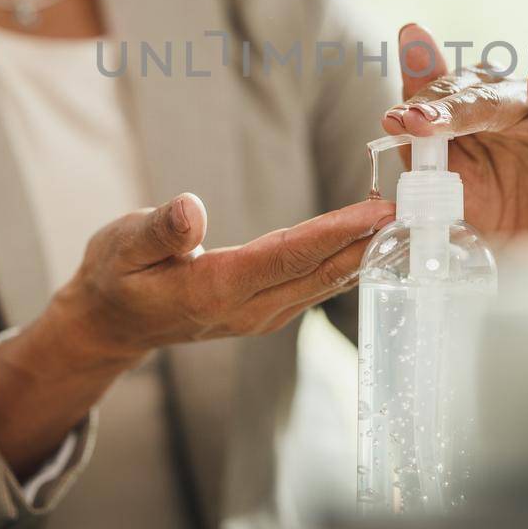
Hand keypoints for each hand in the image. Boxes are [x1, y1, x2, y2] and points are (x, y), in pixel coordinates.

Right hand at [0, 193, 392, 475]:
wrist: (111, 322)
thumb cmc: (114, 275)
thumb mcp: (119, 245)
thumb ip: (157, 230)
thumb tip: (190, 209)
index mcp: (216, 288)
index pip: (289, 255)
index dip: (336, 231)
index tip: (378, 209)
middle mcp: (248, 309)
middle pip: (321, 270)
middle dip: (369, 239)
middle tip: (416, 206)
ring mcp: (261, 315)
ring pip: (325, 280)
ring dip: (366, 250)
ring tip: (408, 217)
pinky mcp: (267, 310)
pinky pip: (316, 284)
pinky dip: (347, 260)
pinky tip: (374, 239)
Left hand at [381, 23, 527, 241]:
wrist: (512, 265)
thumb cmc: (475, 206)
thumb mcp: (437, 167)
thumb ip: (420, 118)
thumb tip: (406, 50)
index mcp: (476, 110)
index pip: (449, 97)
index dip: (425, 107)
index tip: (397, 121)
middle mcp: (519, 111)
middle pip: (492, 98)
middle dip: (458, 108)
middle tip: (422, 120)